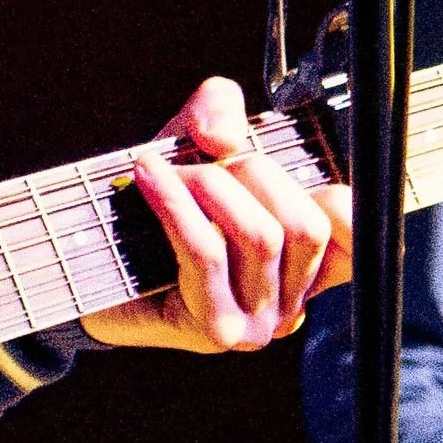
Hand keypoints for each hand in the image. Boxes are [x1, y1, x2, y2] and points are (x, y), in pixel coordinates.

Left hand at [82, 76, 352, 351]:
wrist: (84, 263)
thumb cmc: (150, 203)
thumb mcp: (191, 144)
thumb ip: (220, 113)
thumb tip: (226, 136)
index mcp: (305, 262)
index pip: (358, 228)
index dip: (332, 189)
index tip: (279, 164)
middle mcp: (293, 300)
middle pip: (304, 224)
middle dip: (248, 171)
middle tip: (196, 160)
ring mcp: (259, 324)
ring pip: (260, 236)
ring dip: (204, 184)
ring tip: (158, 169)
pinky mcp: (215, 329)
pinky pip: (207, 253)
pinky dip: (174, 204)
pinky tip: (146, 174)